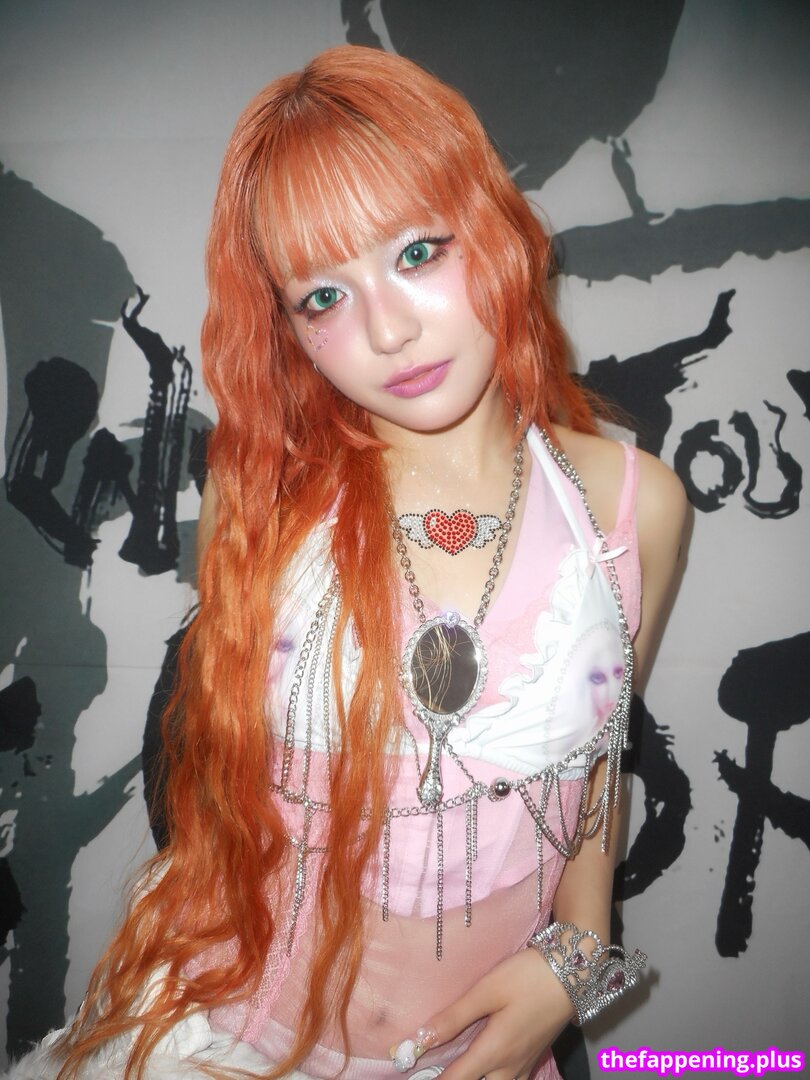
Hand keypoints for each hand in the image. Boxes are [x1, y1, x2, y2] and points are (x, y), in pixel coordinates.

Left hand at [392, 948, 575, 1079]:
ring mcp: (525, 1063)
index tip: (412, 1077)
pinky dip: (495, 1079)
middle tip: (437, 1074)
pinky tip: (487, 1068)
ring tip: (462, 1069)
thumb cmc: (528, 977)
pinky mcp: (534, 1055)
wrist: (574, 972)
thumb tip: (421, 1039)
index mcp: (495, 1051)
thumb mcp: (487, 990)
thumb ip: (454, 1017)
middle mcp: (510, 1065)